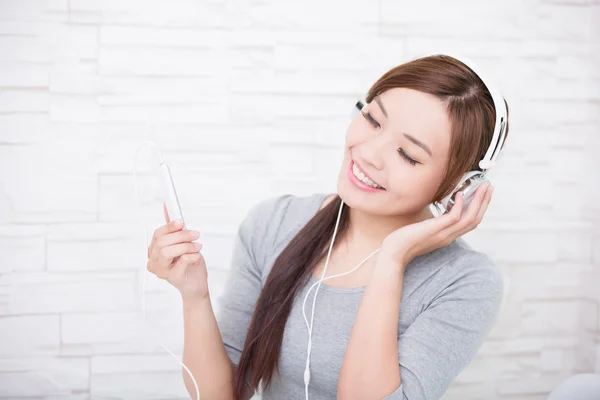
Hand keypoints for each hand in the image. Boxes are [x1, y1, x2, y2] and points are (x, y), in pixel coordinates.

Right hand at [146, 203, 208, 300]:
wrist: (196, 284)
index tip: (181, 222)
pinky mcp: (173, 277)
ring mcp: (161, 271)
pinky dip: (193, 255)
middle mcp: (154, 262)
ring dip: (186, 246)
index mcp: (154, 251)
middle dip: (182, 235)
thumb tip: (168, 206)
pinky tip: (197, 256)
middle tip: (195, 235)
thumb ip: (174, 228)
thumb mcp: (182, 242)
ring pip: (168, 251)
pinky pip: (182, 260)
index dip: (170, 226)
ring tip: (197, 247)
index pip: (157, 235)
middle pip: (162, 242)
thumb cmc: (188, 264)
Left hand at [379, 183, 493, 266]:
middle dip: (484, 202)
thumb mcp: (425, 229)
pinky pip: (454, 217)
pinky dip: (460, 205)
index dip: (479, 209)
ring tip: (482, 187)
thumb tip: (438, 210)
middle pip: (475, 220)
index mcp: (448, 236)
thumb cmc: (405, 240)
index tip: (483, 194)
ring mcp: (444, 234)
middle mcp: (449, 236)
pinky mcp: (436, 230)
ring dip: (478, 201)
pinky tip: (460, 194)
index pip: (470, 223)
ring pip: (469, 218)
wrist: (394, 252)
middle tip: (488, 186)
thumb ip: (434, 223)